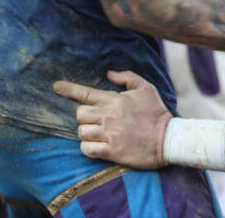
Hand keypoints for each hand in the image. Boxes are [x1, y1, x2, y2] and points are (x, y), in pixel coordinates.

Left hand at [53, 70, 171, 169]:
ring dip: (86, 133)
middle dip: (84, 116)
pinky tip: (97, 146)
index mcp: (115, 100)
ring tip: (98, 134)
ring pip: (81, 132)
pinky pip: (87, 149)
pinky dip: (88, 148)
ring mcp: (109, 134)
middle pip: (80, 114)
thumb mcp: (146, 88)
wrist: (168, 139)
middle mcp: (109, 116)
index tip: (56, 86)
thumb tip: (108, 74)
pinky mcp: (111, 151)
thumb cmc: (157, 112)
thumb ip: (127, 77)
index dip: (68, 89)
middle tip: (96, 120)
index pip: (85, 93)